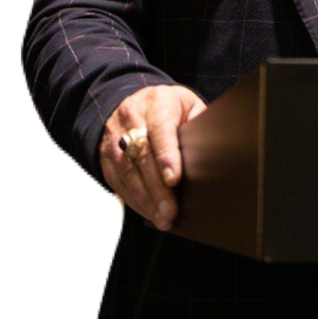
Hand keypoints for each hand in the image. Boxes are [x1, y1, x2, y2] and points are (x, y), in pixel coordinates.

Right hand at [100, 84, 205, 231]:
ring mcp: (115, 138)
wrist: (134, 100)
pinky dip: (133, 200)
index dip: (166, 156)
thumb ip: (198, 123)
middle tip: (171, 211)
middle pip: (142, 157)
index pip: (160, 130)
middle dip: (157, 188)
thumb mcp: (188, 104)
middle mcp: (132, 119)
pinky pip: (117, 181)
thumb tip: (211, 149)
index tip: (174, 180)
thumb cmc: (168, 107)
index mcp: (157, 103)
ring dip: (145, 199)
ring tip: (162, 218)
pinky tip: (148, 212)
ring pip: (127, 172)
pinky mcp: (106, 156)